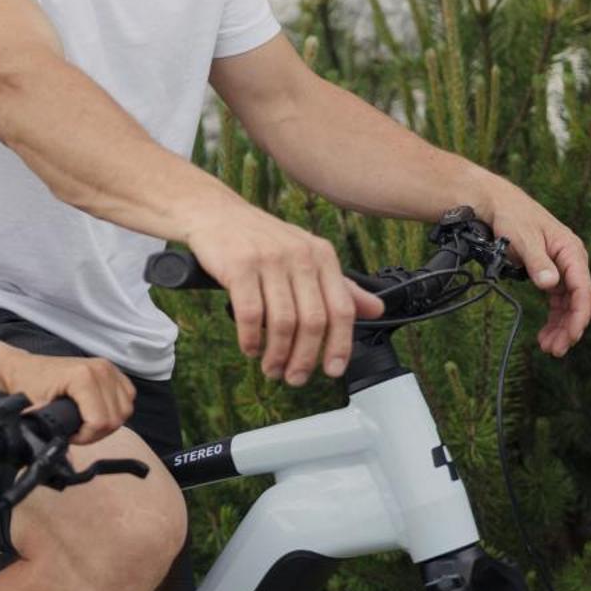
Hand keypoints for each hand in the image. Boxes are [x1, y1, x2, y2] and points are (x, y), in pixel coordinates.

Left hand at [0, 350, 135, 445]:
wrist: (26, 367)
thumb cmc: (29, 386)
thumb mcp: (37, 411)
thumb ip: (52, 433)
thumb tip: (62, 456)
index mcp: (83, 376)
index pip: (100, 421)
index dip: (85, 437)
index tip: (69, 435)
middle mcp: (101, 370)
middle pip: (115, 419)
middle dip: (95, 432)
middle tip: (76, 431)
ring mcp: (108, 368)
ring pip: (124, 410)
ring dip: (107, 423)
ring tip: (85, 422)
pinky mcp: (113, 371)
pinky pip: (128, 398)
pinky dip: (116, 409)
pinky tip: (97, 411)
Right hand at [185, 201, 384, 385]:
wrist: (214, 213)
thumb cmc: (260, 240)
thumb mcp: (306, 255)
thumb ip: (341, 285)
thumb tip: (376, 309)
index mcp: (321, 255)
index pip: (342, 309)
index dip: (340, 345)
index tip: (332, 370)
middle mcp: (299, 255)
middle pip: (313, 321)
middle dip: (305, 358)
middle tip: (294, 377)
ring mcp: (269, 259)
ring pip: (283, 322)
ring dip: (277, 354)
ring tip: (271, 368)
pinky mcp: (239, 265)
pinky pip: (249, 313)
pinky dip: (250, 339)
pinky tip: (250, 348)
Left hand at [483, 184, 590, 355]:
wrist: (497, 203)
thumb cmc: (512, 216)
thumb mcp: (523, 238)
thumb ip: (537, 262)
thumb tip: (551, 285)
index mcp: (571, 251)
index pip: (583, 289)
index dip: (579, 315)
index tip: (572, 336)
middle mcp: (571, 261)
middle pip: (579, 300)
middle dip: (570, 327)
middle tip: (556, 349)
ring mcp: (562, 268)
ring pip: (568, 304)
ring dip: (561, 326)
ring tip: (549, 347)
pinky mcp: (550, 273)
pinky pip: (557, 300)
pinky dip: (553, 317)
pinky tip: (546, 334)